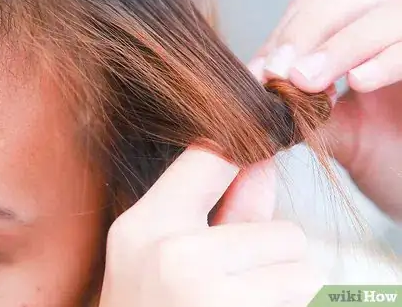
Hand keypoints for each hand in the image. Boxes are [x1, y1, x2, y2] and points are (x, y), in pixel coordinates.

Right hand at [99, 148, 322, 306]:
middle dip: (274, 253)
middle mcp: (175, 257)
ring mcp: (210, 300)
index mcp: (145, 227)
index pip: (211, 156)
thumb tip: (263, 163)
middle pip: (283, 232)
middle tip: (240, 276)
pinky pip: (302, 300)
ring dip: (285, 288)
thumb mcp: (164, 254)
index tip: (257, 164)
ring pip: (303, 272)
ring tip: (240, 304)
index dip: (244, 156)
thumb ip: (220, 208)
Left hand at [248, 0, 401, 219]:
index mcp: (360, 27)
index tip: (260, 73)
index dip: (286, 33)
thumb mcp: (328, 123)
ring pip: (385, 13)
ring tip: (307, 82)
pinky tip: (357, 82)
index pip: (315, 4)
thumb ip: (295, 100)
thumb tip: (251, 82)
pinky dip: (387, 59)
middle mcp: (392, 20)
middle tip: (279, 73)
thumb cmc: (375, 150)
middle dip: (307, 32)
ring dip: (341, 46)